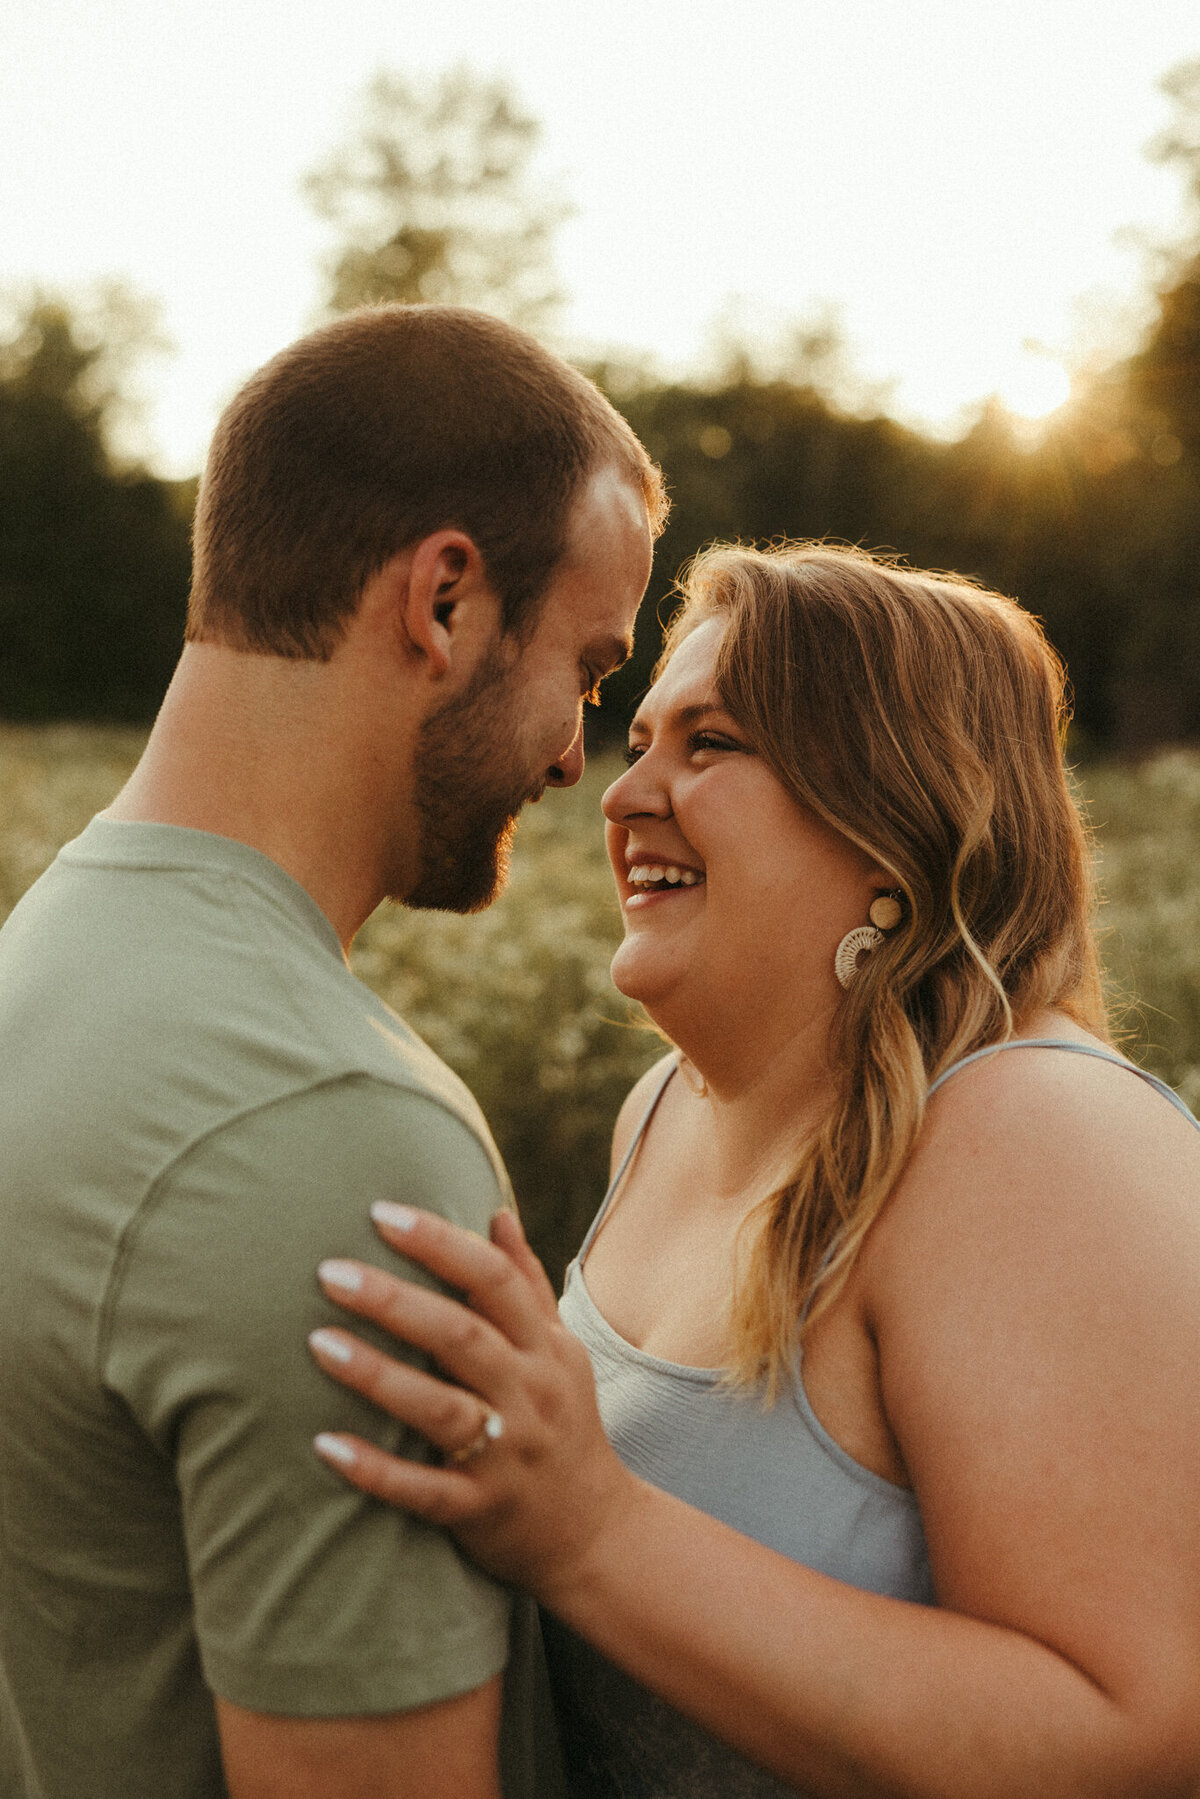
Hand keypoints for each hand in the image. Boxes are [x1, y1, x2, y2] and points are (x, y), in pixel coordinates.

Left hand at [308, 1206, 639, 1604]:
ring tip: (318, 1343)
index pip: (494, 1280)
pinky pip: (424, 1489)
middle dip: (394, 1300)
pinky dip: (375, 1470)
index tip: (381, 1213)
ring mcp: (506, 1454)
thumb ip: (526, 1283)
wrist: (597, 1533)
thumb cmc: (564, 1424)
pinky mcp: (480, 1509)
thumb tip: (497, 1212)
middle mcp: (529, 1394)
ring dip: (377, 1375)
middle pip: (461, 1336)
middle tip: (329, 1271)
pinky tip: (324, 1445)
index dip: (440, 1242)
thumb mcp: (561, 1350)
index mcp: (544, 1348)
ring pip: (439, 1409)